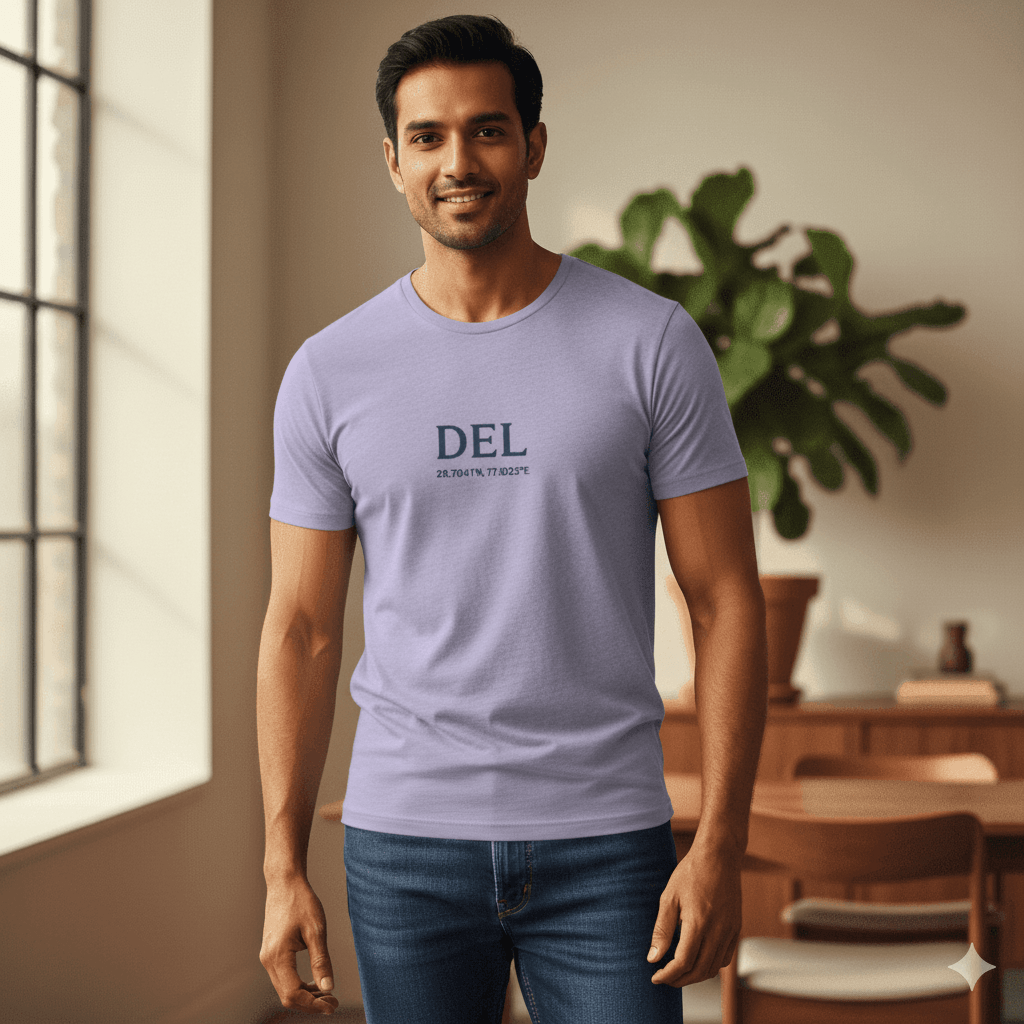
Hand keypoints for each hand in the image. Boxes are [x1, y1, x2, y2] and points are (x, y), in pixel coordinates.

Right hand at [260, 876, 339, 1014]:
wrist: (285, 882)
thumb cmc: (301, 901)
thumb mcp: (316, 930)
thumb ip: (321, 960)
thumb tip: (328, 988)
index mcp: (278, 955)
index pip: (293, 994)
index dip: (314, 1004)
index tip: (333, 1004)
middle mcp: (268, 960)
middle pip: (287, 996)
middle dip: (310, 1004)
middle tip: (333, 1003)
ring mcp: (267, 957)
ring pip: (284, 989)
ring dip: (304, 996)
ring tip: (327, 994)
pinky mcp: (270, 952)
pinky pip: (283, 978)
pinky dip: (298, 985)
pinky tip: (314, 982)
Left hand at [648, 842, 741, 987]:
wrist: (719, 856)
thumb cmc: (691, 873)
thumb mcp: (669, 897)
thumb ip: (662, 930)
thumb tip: (653, 957)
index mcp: (698, 923)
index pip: (684, 962)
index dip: (669, 975)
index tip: (655, 976)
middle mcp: (717, 931)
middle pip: (700, 971)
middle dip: (680, 980)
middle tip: (665, 978)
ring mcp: (730, 931)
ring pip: (714, 968)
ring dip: (696, 976)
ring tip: (679, 972)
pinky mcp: (736, 928)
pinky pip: (726, 957)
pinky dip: (711, 966)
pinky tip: (698, 959)